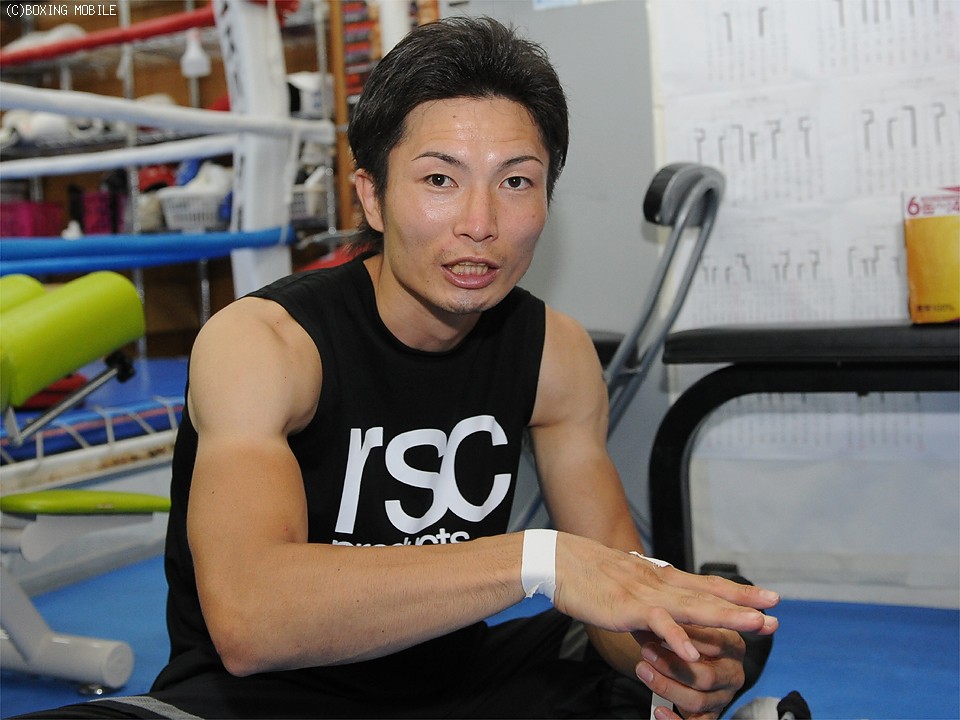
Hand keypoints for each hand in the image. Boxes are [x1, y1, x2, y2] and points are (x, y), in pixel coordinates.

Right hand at [552, 534, 778, 663]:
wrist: (563, 564)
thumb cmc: (593, 581)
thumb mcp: (631, 597)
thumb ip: (652, 616)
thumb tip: (666, 637)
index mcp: (664, 581)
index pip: (709, 585)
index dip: (740, 593)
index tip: (769, 599)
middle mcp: (662, 584)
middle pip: (710, 595)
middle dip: (744, 605)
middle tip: (775, 613)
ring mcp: (647, 595)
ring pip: (693, 606)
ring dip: (725, 617)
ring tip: (754, 626)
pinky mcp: (628, 608)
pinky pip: (657, 623)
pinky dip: (676, 637)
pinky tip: (693, 651)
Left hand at [634, 625, 754, 719]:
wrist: (684, 658)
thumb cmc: (683, 634)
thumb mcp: (684, 622)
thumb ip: (678, 616)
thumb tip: (655, 607)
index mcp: (733, 645)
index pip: (714, 643)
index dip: (684, 637)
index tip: (659, 626)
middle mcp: (733, 673)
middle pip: (706, 676)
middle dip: (672, 665)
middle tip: (646, 651)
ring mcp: (724, 696)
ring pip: (698, 700)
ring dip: (666, 686)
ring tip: (643, 671)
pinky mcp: (712, 714)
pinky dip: (675, 719)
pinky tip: (660, 711)